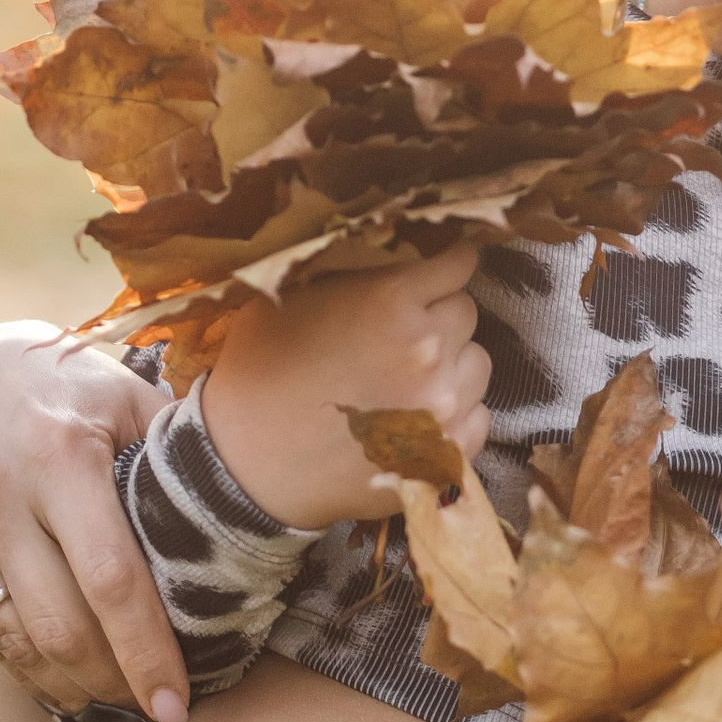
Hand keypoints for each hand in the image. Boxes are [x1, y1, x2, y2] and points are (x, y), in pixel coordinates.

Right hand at [0, 322, 181, 721]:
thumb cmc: (81, 392)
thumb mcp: (136, 404)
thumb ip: (181, 468)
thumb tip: (254, 529)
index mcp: (60, 452)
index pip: (111, 581)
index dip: (146, 654)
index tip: (176, 704)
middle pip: (57, 625)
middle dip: (109, 683)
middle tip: (147, 707)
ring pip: (9, 637)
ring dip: (63, 683)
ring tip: (106, 698)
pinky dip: (17, 654)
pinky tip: (55, 665)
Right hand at [202, 247, 490, 532]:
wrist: (242, 465)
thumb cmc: (258, 372)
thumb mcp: (294, 297)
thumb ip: (358, 274)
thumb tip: (398, 255)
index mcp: (391, 299)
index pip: (457, 264)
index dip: (446, 266)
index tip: (438, 273)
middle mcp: (428, 348)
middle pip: (466, 313)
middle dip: (440, 316)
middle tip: (405, 333)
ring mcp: (443, 406)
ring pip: (477, 364)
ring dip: (453, 365)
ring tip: (410, 379)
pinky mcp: (446, 454)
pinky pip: (479, 417)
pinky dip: (457, 414)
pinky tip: (419, 417)